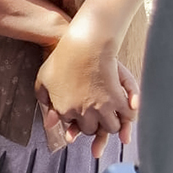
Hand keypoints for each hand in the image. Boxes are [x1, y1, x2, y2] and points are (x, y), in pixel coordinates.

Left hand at [35, 28, 139, 158]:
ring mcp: (101, 108)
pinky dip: (129, 117)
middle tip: (98, 118)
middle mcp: (83, 113)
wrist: (85, 43)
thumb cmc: (63, 58)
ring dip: (113, 124)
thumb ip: (45, 102)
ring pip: (111, 127)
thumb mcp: (44, 78)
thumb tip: (49, 124)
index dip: (78, 121)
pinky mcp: (118, 100)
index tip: (82, 118)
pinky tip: (128, 111)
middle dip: (95, 126)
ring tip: (114, 117)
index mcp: (64, 110)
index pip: (73, 126)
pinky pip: (128, 117)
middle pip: (92, 130)